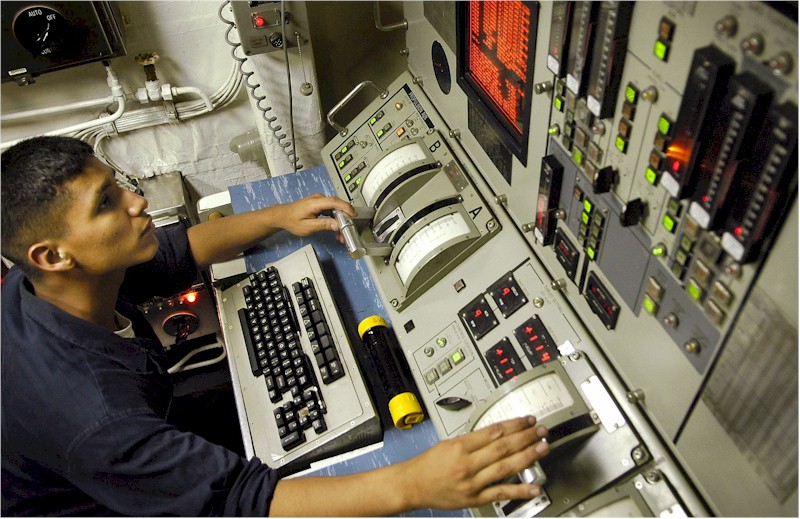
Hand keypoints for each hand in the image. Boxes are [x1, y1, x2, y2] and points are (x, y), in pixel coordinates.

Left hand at [278, 193, 355, 241]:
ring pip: (336, 208)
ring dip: (340, 220)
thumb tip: (337, 225)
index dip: (346, 208)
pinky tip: (336, 229)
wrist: (283, 216)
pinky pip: (332, 210)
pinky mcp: (320, 204)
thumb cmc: (292, 221)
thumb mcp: (308, 226)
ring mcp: (320, 200)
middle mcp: (319, 199)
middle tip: (347, 231)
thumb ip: (324, 225)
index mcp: (315, 202)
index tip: (353, 216)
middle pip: (338, 205)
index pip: (334, 202)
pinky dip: (335, 219)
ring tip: (340, 234)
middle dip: (345, 218)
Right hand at [398, 415, 549, 510]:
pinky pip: (500, 493)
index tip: (527, 420)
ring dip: (527, 456)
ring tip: (542, 448)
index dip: (513, 425)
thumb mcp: (449, 443)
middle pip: (502, 447)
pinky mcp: (475, 498)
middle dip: (525, 437)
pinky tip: (534, 486)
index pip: (493, 432)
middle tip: (540, 430)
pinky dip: (519, 490)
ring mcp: (473, 483)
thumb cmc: (428, 464)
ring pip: (505, 467)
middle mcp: (467, 464)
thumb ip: (473, 440)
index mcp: (460, 446)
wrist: (413, 485)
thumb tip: (499, 433)